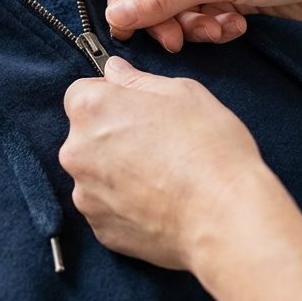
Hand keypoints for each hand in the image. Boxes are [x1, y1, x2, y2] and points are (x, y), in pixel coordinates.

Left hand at [59, 57, 268, 269]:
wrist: (224, 217)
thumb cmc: (209, 149)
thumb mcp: (182, 93)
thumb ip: (138, 80)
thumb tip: (115, 72)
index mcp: (91, 109)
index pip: (81, 94)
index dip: (111, 99)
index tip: (136, 110)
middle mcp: (76, 151)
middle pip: (86, 137)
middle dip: (112, 137)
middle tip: (157, 145)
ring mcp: (85, 194)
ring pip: (96, 175)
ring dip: (118, 173)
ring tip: (162, 177)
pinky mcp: (100, 228)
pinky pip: (107, 208)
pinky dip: (126, 205)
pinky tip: (159, 202)